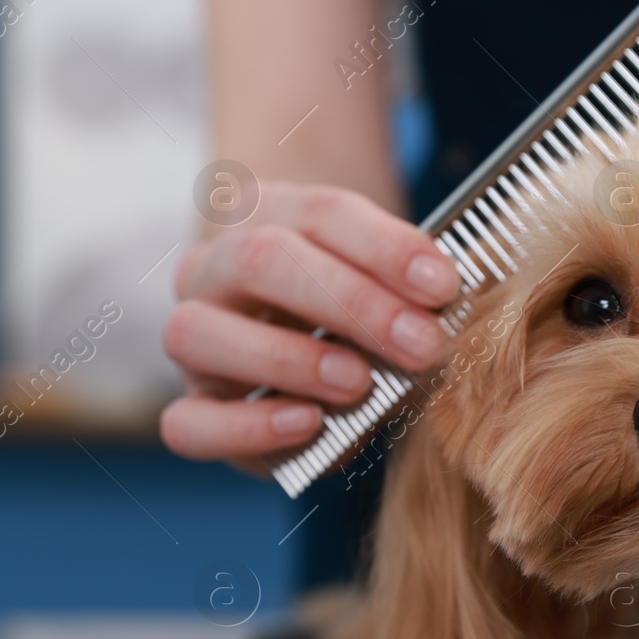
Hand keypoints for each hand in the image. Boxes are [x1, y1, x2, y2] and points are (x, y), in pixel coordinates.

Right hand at [160, 182, 460, 464]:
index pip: (322, 213)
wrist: (315, 361)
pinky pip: (188, 422)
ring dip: (290, 358)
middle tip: (421, 344)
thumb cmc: (360, 315)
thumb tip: (451, 300)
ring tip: (359, 383)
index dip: (384, 247)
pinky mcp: (192, 410)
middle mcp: (213, 269)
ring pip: (200, 333)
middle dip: (352, 303)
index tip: (442, 285)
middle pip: (260, 260)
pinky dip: (246, 425)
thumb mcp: (392, 289)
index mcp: (266, 214)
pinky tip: (306, 424)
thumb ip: (414, 289)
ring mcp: (192, 339)